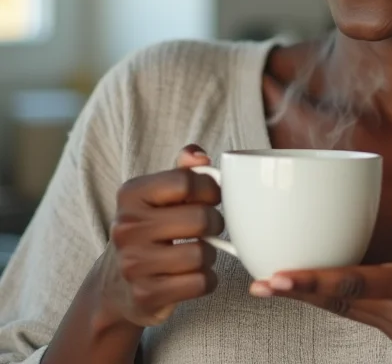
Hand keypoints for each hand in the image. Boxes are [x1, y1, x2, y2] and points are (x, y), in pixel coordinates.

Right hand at [96, 145, 223, 327]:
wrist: (116, 284)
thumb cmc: (151, 228)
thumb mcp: (160, 193)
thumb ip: (183, 169)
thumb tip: (200, 157)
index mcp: (131, 194)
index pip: (187, 181)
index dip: (210, 189)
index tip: (212, 198)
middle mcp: (126, 227)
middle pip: (200, 218)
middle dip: (215, 223)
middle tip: (209, 227)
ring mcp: (133, 264)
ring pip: (202, 254)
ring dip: (209, 254)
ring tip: (197, 252)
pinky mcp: (145, 295)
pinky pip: (200, 283)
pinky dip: (206, 279)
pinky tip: (194, 275)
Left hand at [249, 199, 391, 355]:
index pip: (357, 283)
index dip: (316, 280)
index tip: (280, 275)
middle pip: (340, 302)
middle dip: (298, 292)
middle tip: (258, 284)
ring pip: (343, 311)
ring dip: (307, 297)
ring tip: (268, 285)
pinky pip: (355, 313)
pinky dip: (329, 299)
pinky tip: (307, 287)